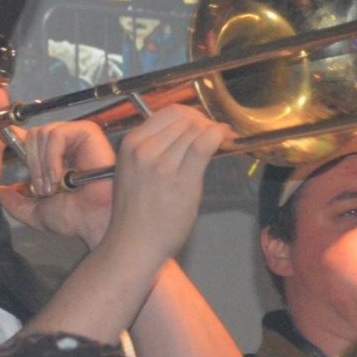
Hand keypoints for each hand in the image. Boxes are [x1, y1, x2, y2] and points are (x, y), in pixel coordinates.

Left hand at [0, 118, 114, 244]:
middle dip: (32, 165)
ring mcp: (77, 137)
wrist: (94, 220)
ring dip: (42, 165)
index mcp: (53, 159)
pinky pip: (57, 135)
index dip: (16, 137)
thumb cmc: (73, 217)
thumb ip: (14, 201)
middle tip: (44, 189)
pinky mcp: (88, 132)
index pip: (30, 138)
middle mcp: (65, 145)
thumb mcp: (34, 212)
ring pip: (42, 134)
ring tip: (54, 185)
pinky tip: (62, 176)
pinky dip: (52, 158)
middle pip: (32, 135)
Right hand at [95, 103, 226, 261]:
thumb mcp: (133, 171)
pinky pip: (206, 144)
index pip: (167, 113)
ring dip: (215, 130)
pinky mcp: (182, 178)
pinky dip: (220, 136)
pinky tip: (226, 141)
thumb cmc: (134, 212)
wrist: (134, 243)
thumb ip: (154, 148)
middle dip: (204, 122)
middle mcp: (144, 150)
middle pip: (185, 118)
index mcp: (130, 145)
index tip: (201, 125)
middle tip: (216, 133)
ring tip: (223, 139)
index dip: (191, 115)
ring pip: (197, 129)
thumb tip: (189, 129)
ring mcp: (162, 164)